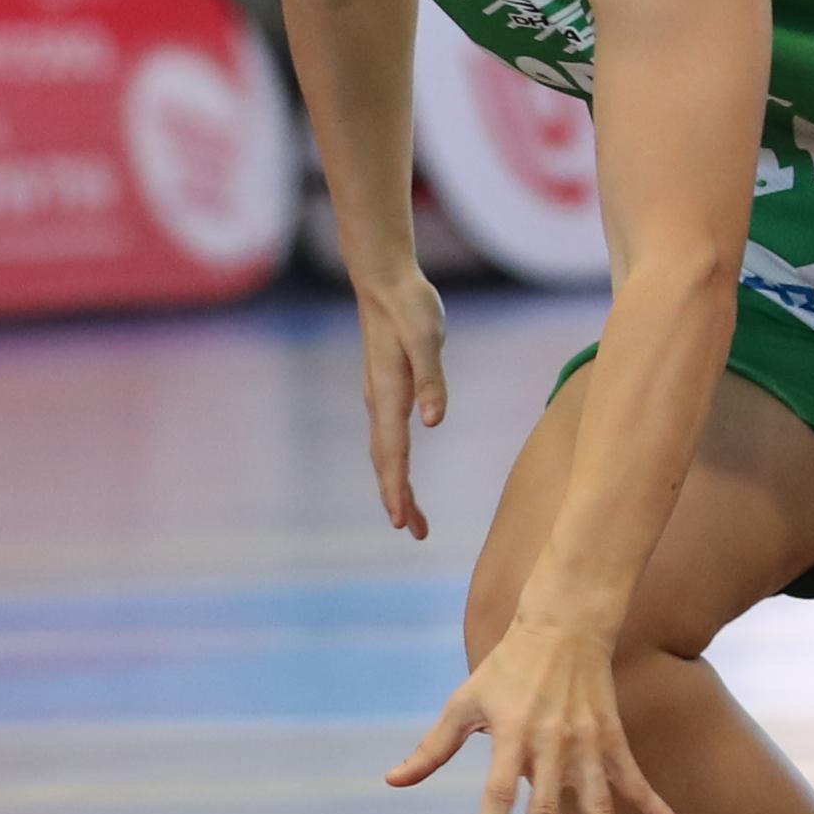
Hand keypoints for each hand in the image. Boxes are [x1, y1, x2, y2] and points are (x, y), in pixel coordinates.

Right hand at [357, 266, 448, 538]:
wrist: (384, 281)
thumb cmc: (410, 306)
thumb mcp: (427, 338)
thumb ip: (431, 380)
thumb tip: (434, 422)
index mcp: (390, 394)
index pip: (393, 453)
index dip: (397, 489)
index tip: (401, 522)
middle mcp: (379, 401)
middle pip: (386, 462)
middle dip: (398, 499)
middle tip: (415, 532)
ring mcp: (380, 397)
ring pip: (385, 452)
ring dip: (396, 484)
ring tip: (413, 516)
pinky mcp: (386, 389)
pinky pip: (388, 437)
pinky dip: (395, 462)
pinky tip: (403, 469)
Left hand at [391, 612, 686, 813]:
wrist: (565, 626)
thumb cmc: (506, 668)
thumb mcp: (465, 702)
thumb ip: (433, 748)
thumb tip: (392, 781)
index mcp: (512, 734)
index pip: (498, 790)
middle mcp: (551, 742)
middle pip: (548, 805)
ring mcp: (587, 742)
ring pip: (600, 802)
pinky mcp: (612, 739)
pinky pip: (636, 780)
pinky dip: (658, 809)